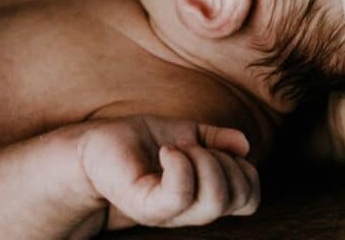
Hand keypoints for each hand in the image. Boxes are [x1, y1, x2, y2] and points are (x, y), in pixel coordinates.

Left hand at [79, 116, 259, 229]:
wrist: (94, 147)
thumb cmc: (139, 141)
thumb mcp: (187, 133)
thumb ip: (217, 139)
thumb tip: (245, 146)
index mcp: (204, 195)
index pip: (250, 198)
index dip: (247, 171)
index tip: (216, 148)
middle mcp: (190, 210)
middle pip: (238, 198)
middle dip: (225, 161)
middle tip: (193, 146)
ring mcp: (168, 212)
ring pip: (215, 199)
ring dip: (204, 161)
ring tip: (177, 148)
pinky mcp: (146, 207)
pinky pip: (180, 194)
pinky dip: (180, 164)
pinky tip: (166, 151)